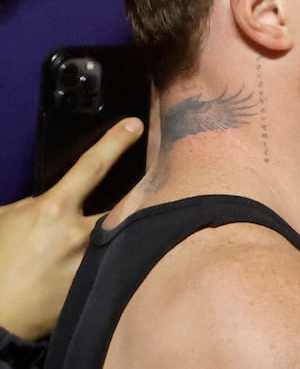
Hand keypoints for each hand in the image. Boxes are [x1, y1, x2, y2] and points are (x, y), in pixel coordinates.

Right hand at [0, 119, 143, 339]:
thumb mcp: (5, 222)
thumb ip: (33, 205)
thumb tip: (51, 198)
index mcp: (53, 211)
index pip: (91, 167)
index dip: (114, 142)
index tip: (134, 125)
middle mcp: (80, 234)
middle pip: (129, 202)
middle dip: (149, 189)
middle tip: (170, 175)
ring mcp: (93, 262)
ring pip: (129, 233)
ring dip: (140, 225)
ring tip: (158, 219)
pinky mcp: (99, 287)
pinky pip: (121, 263)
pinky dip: (127, 257)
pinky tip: (143, 256)